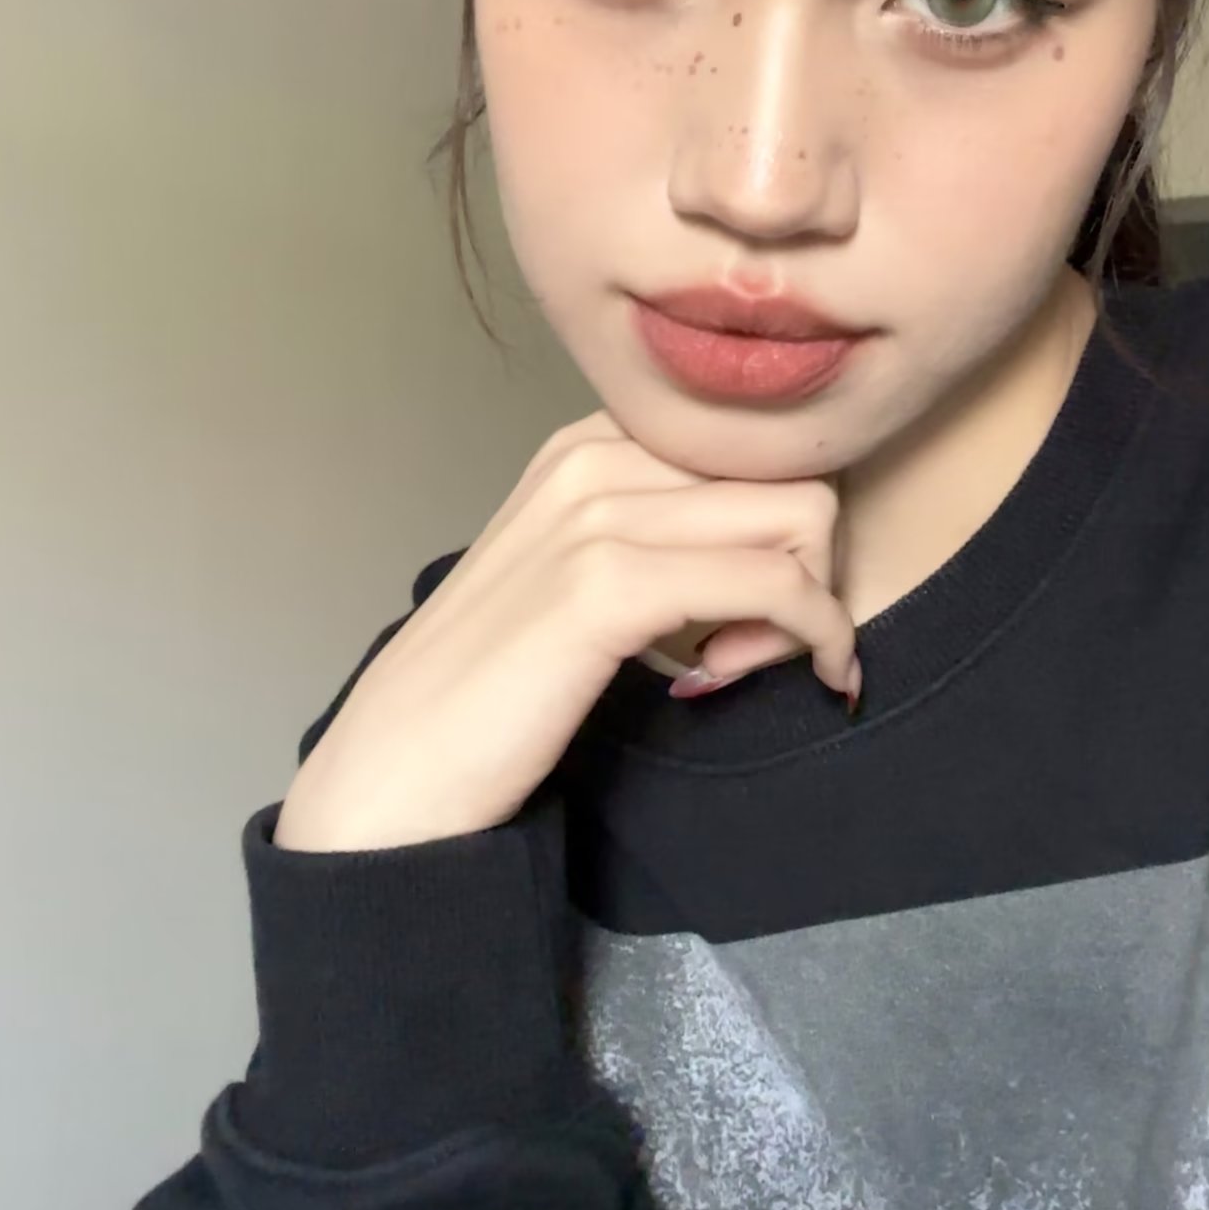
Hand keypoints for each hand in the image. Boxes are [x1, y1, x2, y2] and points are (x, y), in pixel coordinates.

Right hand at [275, 410, 856, 851]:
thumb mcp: (577, 574)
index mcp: (590, 442)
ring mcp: (600, 513)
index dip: (784, 521)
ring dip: (811, 604)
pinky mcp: (609, 585)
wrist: (395, 769)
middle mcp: (596, 454)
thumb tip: (777, 541)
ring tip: (740, 665)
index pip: (758, 440)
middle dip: (814, 561)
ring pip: (804, 516)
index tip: (753, 605)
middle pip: (797, 467)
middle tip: (763, 644)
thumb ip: (658, 533)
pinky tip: (736, 680)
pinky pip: (778, 584)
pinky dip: (806, 636)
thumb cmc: (491, 688)